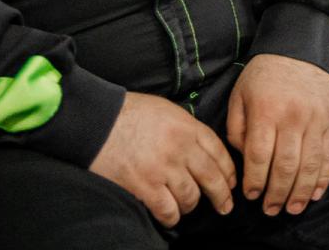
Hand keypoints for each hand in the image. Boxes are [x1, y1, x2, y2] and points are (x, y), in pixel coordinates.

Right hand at [88, 91, 235, 226]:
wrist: (97, 121)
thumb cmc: (130, 113)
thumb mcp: (167, 110)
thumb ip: (187, 128)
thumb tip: (201, 148)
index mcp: (188, 127)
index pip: (219, 152)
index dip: (228, 171)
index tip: (231, 182)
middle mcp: (180, 149)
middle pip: (212, 178)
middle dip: (222, 195)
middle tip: (225, 206)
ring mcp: (163, 169)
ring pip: (191, 197)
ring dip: (191, 205)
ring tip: (187, 206)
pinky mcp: (144, 186)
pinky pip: (168, 210)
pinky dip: (172, 217)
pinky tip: (170, 216)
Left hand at [226, 54, 328, 216]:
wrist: (299, 48)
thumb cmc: (263, 75)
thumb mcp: (239, 96)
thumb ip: (237, 129)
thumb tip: (244, 159)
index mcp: (266, 112)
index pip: (260, 156)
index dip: (255, 181)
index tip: (251, 196)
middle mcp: (292, 118)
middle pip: (286, 166)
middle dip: (277, 193)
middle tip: (270, 210)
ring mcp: (315, 120)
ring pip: (310, 165)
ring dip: (301, 192)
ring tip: (293, 208)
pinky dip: (323, 177)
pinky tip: (316, 193)